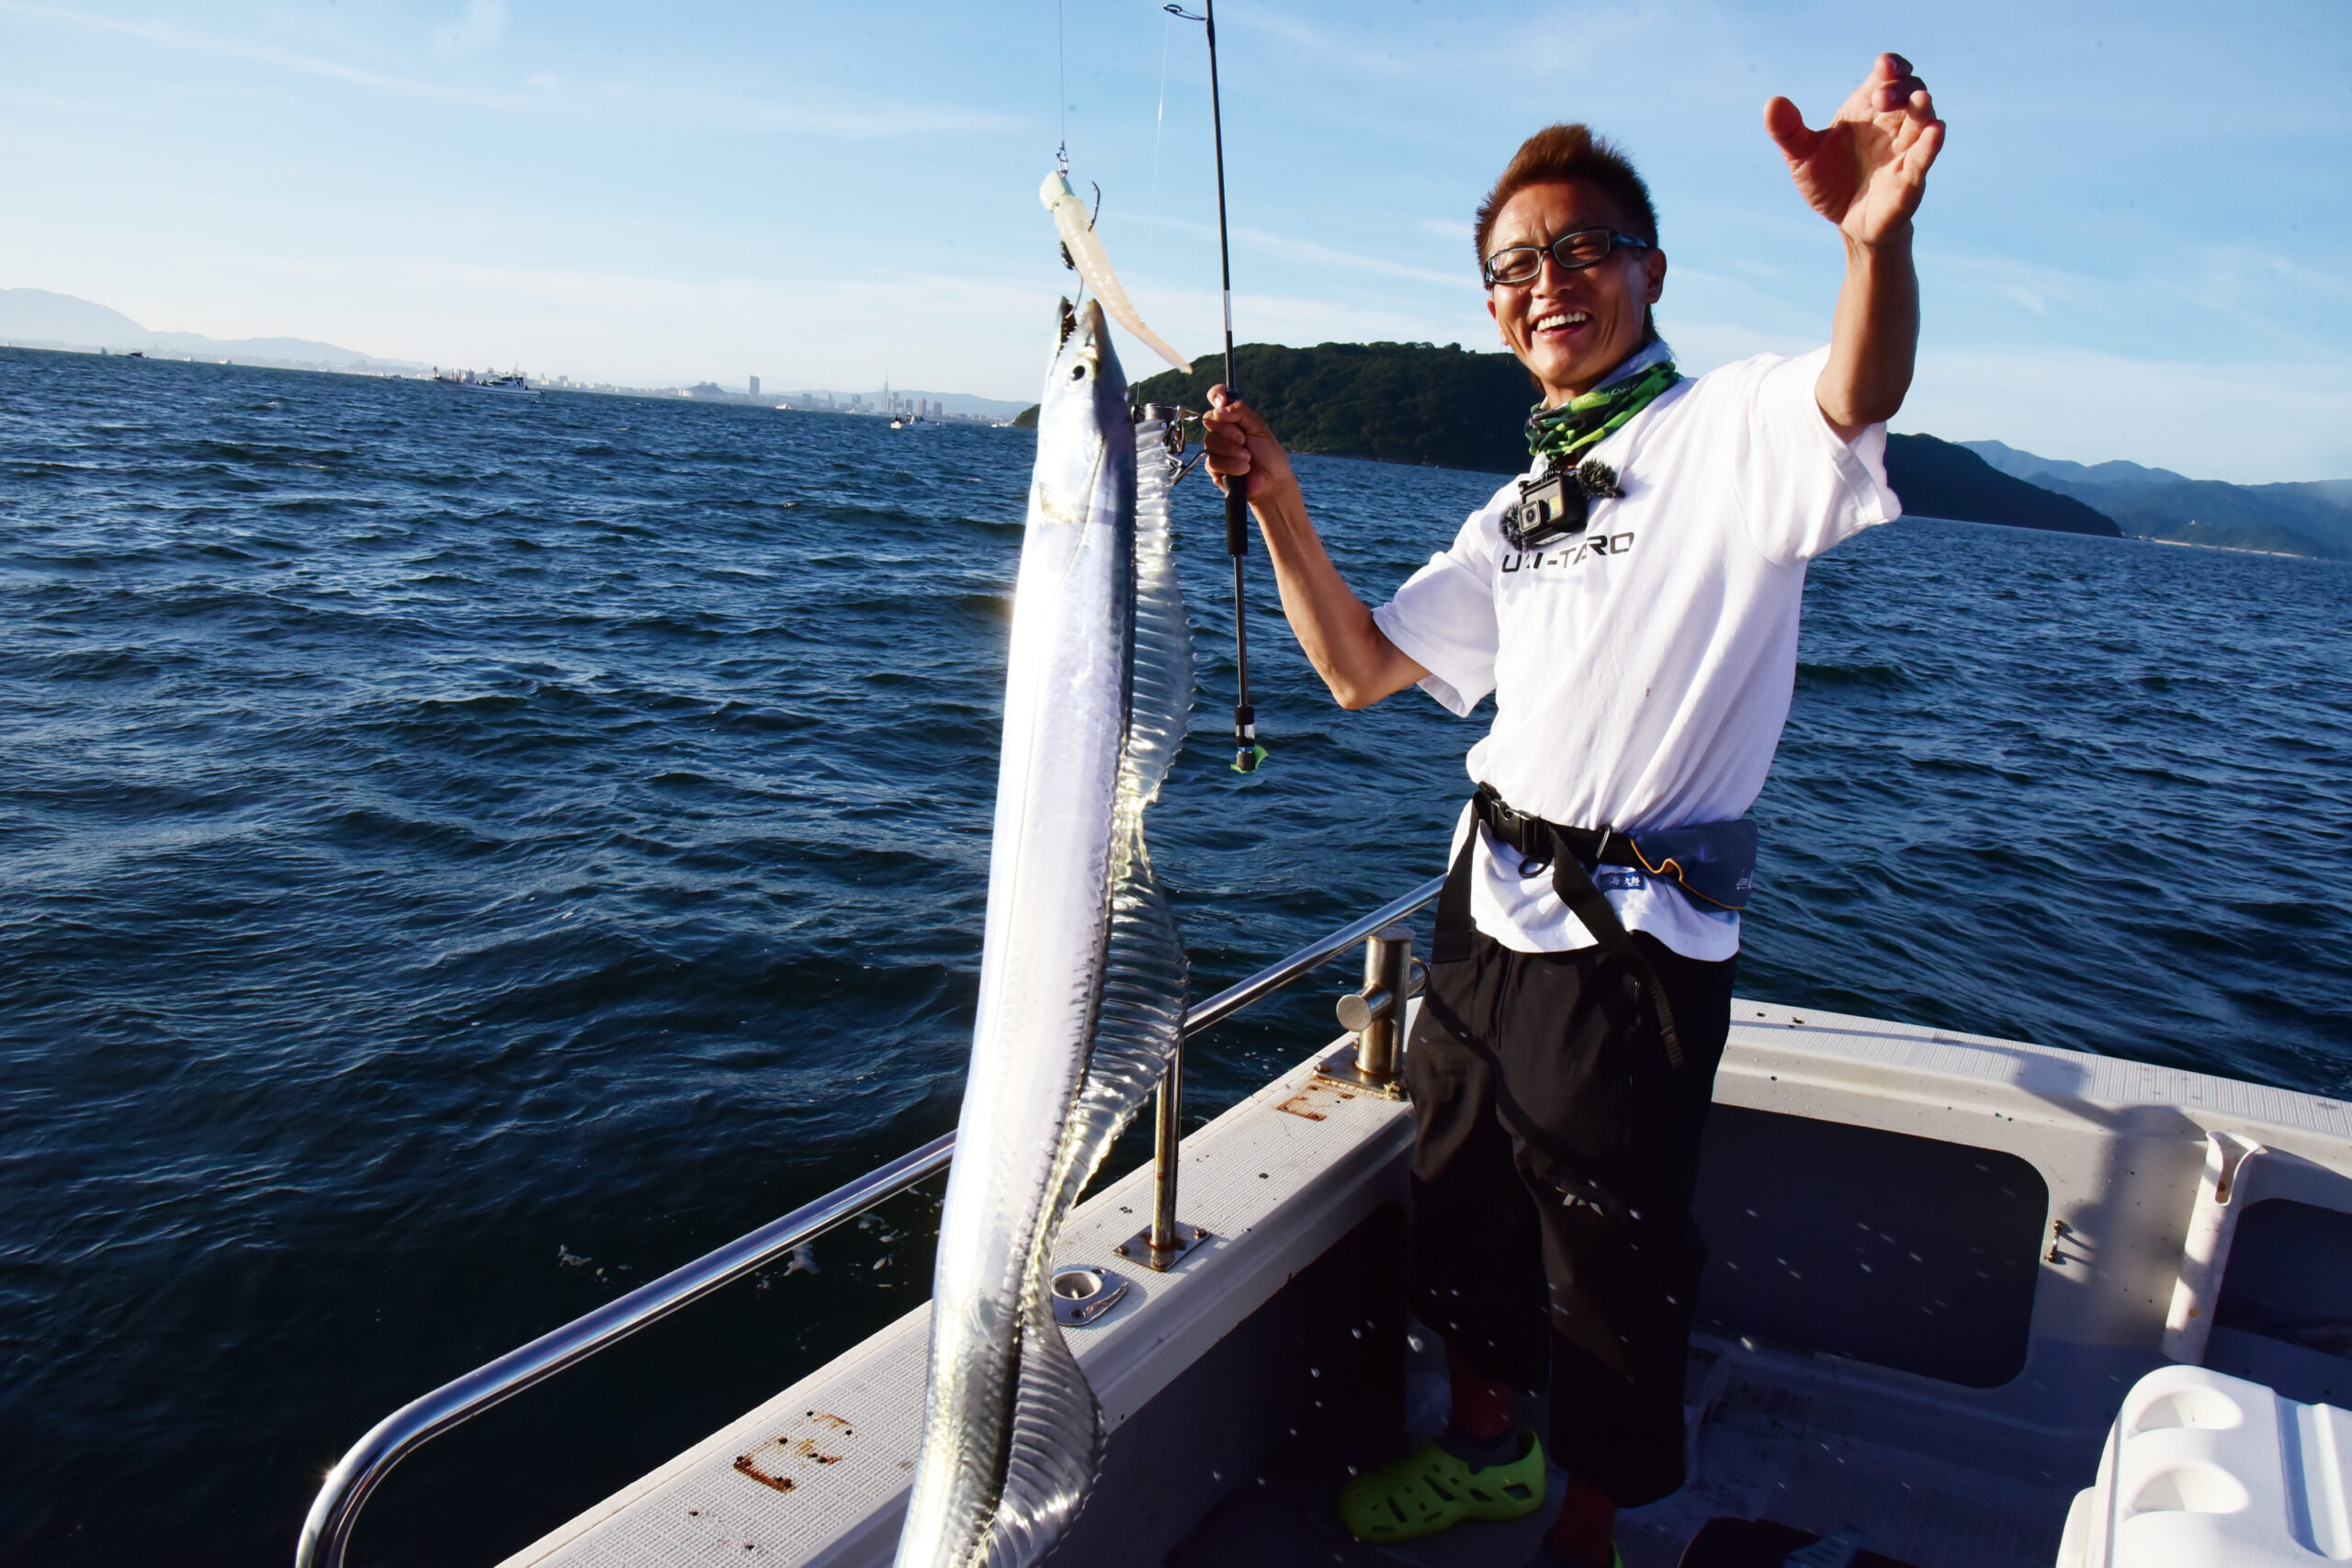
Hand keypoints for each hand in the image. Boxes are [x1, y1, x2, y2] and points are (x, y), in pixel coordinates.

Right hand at [1201, 386, 1298, 507]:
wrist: (1272, 481)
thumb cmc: (1269, 455)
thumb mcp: (1259, 427)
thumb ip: (1241, 412)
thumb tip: (1220, 409)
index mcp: (1233, 418)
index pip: (1217, 397)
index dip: (1216, 394)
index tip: (1222, 401)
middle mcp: (1221, 431)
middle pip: (1210, 420)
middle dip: (1229, 431)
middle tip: (1244, 440)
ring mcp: (1216, 449)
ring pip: (1210, 441)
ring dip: (1232, 450)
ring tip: (1247, 458)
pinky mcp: (1213, 468)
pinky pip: (1212, 461)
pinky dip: (1231, 465)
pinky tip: (1242, 469)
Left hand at [1766, 52, 1944, 247]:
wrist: (1845, 223)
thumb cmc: (1829, 183)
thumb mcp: (1802, 157)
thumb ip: (1788, 131)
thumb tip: (1772, 103)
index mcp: (1867, 110)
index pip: (1887, 77)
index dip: (1890, 67)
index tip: (1883, 66)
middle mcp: (1891, 124)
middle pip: (1909, 93)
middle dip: (1899, 90)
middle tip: (1880, 99)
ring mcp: (1904, 150)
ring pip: (1924, 120)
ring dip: (1922, 109)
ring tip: (1919, 101)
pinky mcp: (1911, 178)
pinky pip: (1924, 158)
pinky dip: (1930, 145)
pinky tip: (1935, 132)